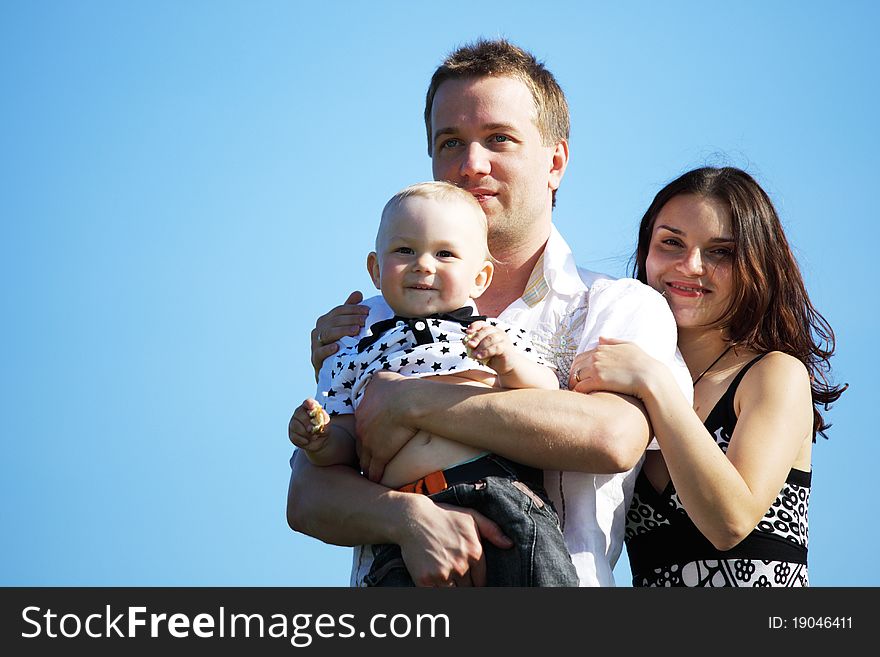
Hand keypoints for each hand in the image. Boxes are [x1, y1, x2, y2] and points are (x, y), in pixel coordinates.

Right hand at [288, 398, 329, 449]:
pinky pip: (295, 436)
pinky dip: (303, 440)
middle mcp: (299, 413)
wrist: (320, 441)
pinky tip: (308, 441)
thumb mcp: (326, 423)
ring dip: (306, 433)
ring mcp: (294, 423)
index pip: (308, 402)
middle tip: (312, 428)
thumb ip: (324, 418)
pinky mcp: (292, 434)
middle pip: (299, 413)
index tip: (313, 406)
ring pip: (296, 426)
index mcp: (308, 408)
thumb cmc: (322, 428)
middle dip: (306, 422)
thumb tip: (322, 414)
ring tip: (313, 436)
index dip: (310, 403)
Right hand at [311, 291, 369, 380]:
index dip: (353, 309)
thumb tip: (358, 293)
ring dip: (341, 331)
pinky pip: (319, 352)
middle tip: (365, 320)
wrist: (334, 374)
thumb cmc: (343, 348)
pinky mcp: (316, 360)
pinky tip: (337, 347)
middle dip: (350, 319)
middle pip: (333, 321)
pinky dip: (327, 349)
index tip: (368, 311)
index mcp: (326, 321)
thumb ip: (350, 312)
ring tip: (356, 331)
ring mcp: (315, 345)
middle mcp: (318, 330)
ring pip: (326, 334)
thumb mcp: (347, 329)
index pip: (339, 311)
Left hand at [354, 371, 418, 481]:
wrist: (407, 402)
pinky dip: (375, 475)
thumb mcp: (382, 377)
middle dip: (364, 451)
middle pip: (360, 444)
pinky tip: (376, 480)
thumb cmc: (398, 387)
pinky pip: (375, 469)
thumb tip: (378, 378)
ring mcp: (370, 443)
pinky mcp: (380, 455)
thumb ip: (377, 380)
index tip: (372, 437)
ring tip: (369, 472)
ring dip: (367, 466)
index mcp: (362, 412)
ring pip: (365, 459)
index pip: (361, 426)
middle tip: (368, 457)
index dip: (366, 432)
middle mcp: (362, 429)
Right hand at [398, 498, 512, 586]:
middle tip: (457, 578)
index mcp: (475, 552)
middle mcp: (461, 565)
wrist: (412, 517)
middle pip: (469, 589)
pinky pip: (437, 596)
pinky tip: (437, 584)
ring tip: (448, 580)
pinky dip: (438, 592)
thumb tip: (510, 545)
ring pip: (455, 594)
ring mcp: (443, 574)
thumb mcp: (471, 517)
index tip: (471, 580)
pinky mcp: (425, 581)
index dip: (477, 582)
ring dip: (453, 589)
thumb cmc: (443, 517)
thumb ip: (493, 530)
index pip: (482, 581)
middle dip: (465, 585)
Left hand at [463, 321, 514, 373]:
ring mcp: (503, 339)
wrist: (508, 367)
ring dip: (480, 346)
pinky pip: (496, 347)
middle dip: (476, 338)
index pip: (482, 324)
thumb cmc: (494, 357)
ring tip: (474, 355)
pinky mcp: (506, 347)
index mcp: (491, 331)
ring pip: (490, 338)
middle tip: (470, 345)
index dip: (474, 326)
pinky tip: (480, 357)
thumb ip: (474, 346)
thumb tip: (465, 341)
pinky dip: (486, 352)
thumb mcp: (481, 351)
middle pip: (486, 330)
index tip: (468, 332)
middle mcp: (498, 332)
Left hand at [569, 337, 653, 397]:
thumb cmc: (643, 362)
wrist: (650, 376)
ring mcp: (595, 368)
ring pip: (575, 377)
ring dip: (574, 385)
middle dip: (573, 376)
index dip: (578, 367)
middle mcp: (596, 356)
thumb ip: (613, 342)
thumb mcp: (629, 346)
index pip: (581, 357)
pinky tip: (582, 398)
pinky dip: (578, 392)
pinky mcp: (597, 380)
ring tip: (576, 394)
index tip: (578, 376)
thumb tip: (600, 338)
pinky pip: (580, 387)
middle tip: (574, 386)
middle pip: (575, 367)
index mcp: (602, 348)